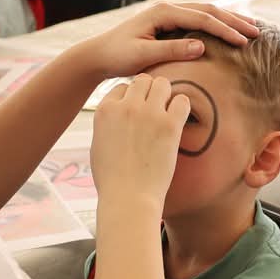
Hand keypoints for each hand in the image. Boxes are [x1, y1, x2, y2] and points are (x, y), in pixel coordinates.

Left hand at [68, 1, 259, 83]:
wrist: (98, 55)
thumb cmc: (117, 56)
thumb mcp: (143, 56)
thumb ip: (172, 51)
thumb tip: (201, 46)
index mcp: (163, 13)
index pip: (202, 19)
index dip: (225, 30)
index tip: (243, 42)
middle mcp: (168, 9)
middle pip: (209, 10)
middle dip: (234, 21)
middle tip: (257, 32)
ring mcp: (169, 14)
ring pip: (206, 13)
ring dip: (228, 20)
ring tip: (251, 28)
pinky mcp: (169, 23)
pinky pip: (198, 21)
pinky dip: (217, 24)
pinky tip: (229, 30)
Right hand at [90, 73, 190, 208]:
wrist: (128, 198)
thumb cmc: (112, 179)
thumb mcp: (98, 145)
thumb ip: (107, 124)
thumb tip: (114, 115)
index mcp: (105, 110)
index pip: (122, 87)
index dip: (131, 98)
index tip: (137, 113)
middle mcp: (126, 107)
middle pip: (142, 80)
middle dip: (149, 92)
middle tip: (154, 111)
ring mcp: (148, 114)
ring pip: (162, 84)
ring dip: (166, 95)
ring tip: (166, 114)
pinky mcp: (169, 125)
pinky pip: (181, 100)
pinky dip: (181, 107)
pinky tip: (178, 120)